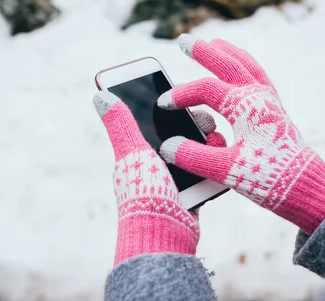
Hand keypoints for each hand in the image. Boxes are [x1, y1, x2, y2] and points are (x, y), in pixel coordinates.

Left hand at [93, 91, 223, 265]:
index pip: (156, 121)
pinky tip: (223, 157)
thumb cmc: (143, 190)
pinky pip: (208, 172)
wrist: (164, 230)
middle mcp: (158, 165)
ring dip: (210, 144)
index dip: (172, 108)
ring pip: (198, 152)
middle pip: (182, 135)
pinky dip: (217, 164)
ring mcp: (176, 179)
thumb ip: (120, 124)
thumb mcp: (131, 150)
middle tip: (206, 122)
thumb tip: (100, 95)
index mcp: (140, 153)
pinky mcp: (194, 192)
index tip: (185, 98)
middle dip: (197, 124)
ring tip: (217, 139)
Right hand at [158, 35, 324, 233]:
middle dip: (204, 52)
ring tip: (215, 43)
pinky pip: (259, 77)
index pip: (206, 90)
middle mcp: (258, 97)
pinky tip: (241, 68)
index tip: (163, 104)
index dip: (181, 94)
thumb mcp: (226, 170)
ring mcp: (269, 102)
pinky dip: (247, 66)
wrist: (304, 186)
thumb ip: (194, 157)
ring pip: (247, 66)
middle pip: (228, 64)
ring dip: (228, 53)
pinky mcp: (276, 111)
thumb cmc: (268, 178)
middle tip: (184, 41)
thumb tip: (168, 146)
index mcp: (245, 107)